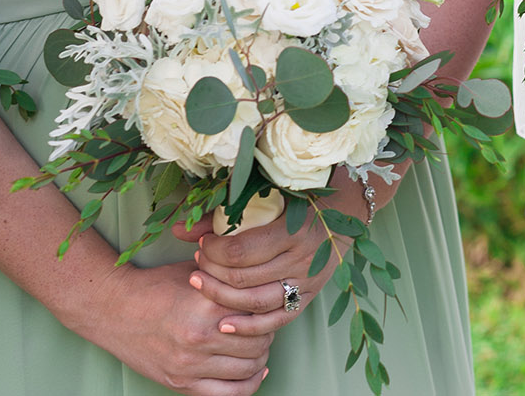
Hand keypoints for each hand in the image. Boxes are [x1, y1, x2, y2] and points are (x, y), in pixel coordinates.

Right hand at [80, 260, 272, 394]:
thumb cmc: (157, 285)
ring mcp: (190, 364)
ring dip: (260, 357)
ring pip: (250, 367)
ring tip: (255, 345)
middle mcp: (201, 336)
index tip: (267, 303)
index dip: (270, 307)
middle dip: (267, 333)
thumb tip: (265, 278)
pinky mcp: (180, 384)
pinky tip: (253, 372)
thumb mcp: (197, 271)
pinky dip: (249, 384)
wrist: (112, 308)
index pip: (260, 312)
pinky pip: (230, 394)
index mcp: (208, 305)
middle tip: (263, 325)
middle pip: (260, 341)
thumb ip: (229, 278)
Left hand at [185, 169, 375, 335]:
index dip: (211, 251)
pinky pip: (276, 320)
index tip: (202, 243)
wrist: (345, 211)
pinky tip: (224, 324)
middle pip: (242, 279)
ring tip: (201, 286)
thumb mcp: (265, 197)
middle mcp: (301, 258)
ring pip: (255, 302)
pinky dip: (248, 326)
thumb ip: (221, 214)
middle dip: (210, 272)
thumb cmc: (300, 199)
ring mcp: (307, 281)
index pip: (238, 252)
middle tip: (197, 263)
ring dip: (221, 297)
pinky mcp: (309, 296)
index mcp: (292, 230)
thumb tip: (179, 230)